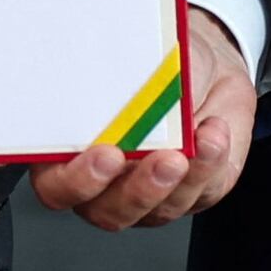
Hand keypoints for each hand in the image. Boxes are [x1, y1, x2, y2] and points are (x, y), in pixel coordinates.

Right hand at [31, 8, 252, 229]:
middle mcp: (106, 182)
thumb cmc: (155, 63)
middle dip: (138, 189)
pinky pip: (199, 194)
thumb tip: (136, 93)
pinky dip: (210, 164)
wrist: (202, 68)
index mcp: (72, 149)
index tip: (108, 153)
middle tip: (164, 157)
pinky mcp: (191, 193)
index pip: (57, 185)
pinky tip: (214, 133)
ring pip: (156, 210)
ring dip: (183, 177)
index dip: (76, 180)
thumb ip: (129, 84)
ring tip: (201, 139)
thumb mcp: (139, 60)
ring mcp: (148, 195)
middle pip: (107, 211)